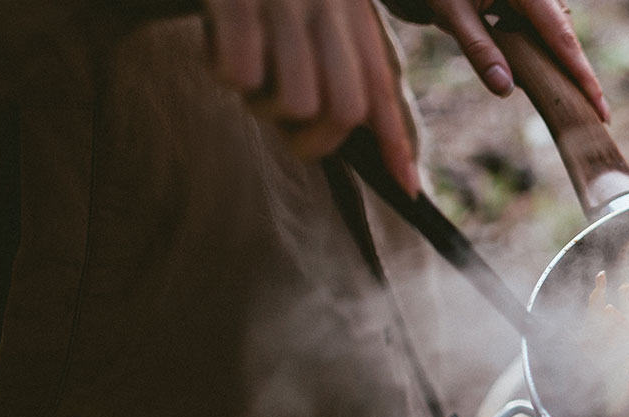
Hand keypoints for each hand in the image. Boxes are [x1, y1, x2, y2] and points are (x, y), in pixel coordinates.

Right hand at [204, 0, 420, 194]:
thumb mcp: (322, 2)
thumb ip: (339, 51)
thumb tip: (348, 122)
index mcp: (350, 12)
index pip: (380, 87)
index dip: (396, 141)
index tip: (410, 187)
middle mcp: (328, 8)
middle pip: (343, 110)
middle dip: (313, 142)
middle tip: (285, 132)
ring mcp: (285, 3)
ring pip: (296, 101)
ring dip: (263, 106)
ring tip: (246, 76)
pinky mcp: (240, 0)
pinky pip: (242, 72)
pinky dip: (226, 75)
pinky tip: (217, 49)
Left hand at [425, 0, 609, 120]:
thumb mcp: (452, 12)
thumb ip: (478, 49)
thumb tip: (504, 89)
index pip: (562, 37)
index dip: (583, 74)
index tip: (600, 106)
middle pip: (566, 41)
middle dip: (577, 77)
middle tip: (597, 116)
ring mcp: (535, 2)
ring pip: (555, 42)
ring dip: (558, 71)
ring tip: (576, 104)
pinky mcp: (526, 9)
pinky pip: (541, 38)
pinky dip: (541, 61)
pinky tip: (540, 81)